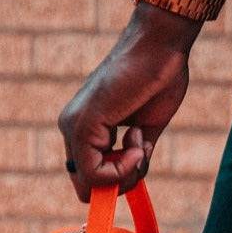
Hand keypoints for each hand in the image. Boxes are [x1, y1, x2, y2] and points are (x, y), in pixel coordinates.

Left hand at [58, 2, 202, 202]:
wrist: (160, 46)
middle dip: (118, 183)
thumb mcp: (147, 127)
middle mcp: (71, 128)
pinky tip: (137, 143)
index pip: (89, 176)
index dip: (117, 180)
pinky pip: (95, 173)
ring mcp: (73, 127)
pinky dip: (123, 169)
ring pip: (90, 183)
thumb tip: (135, 175)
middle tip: (141, 155)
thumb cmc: (158, 78)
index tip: (141, 157)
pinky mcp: (83, 126)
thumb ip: (136, 153)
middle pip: (86, 186)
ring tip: (140, 140)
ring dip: (124, 174)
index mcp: (84, 127)